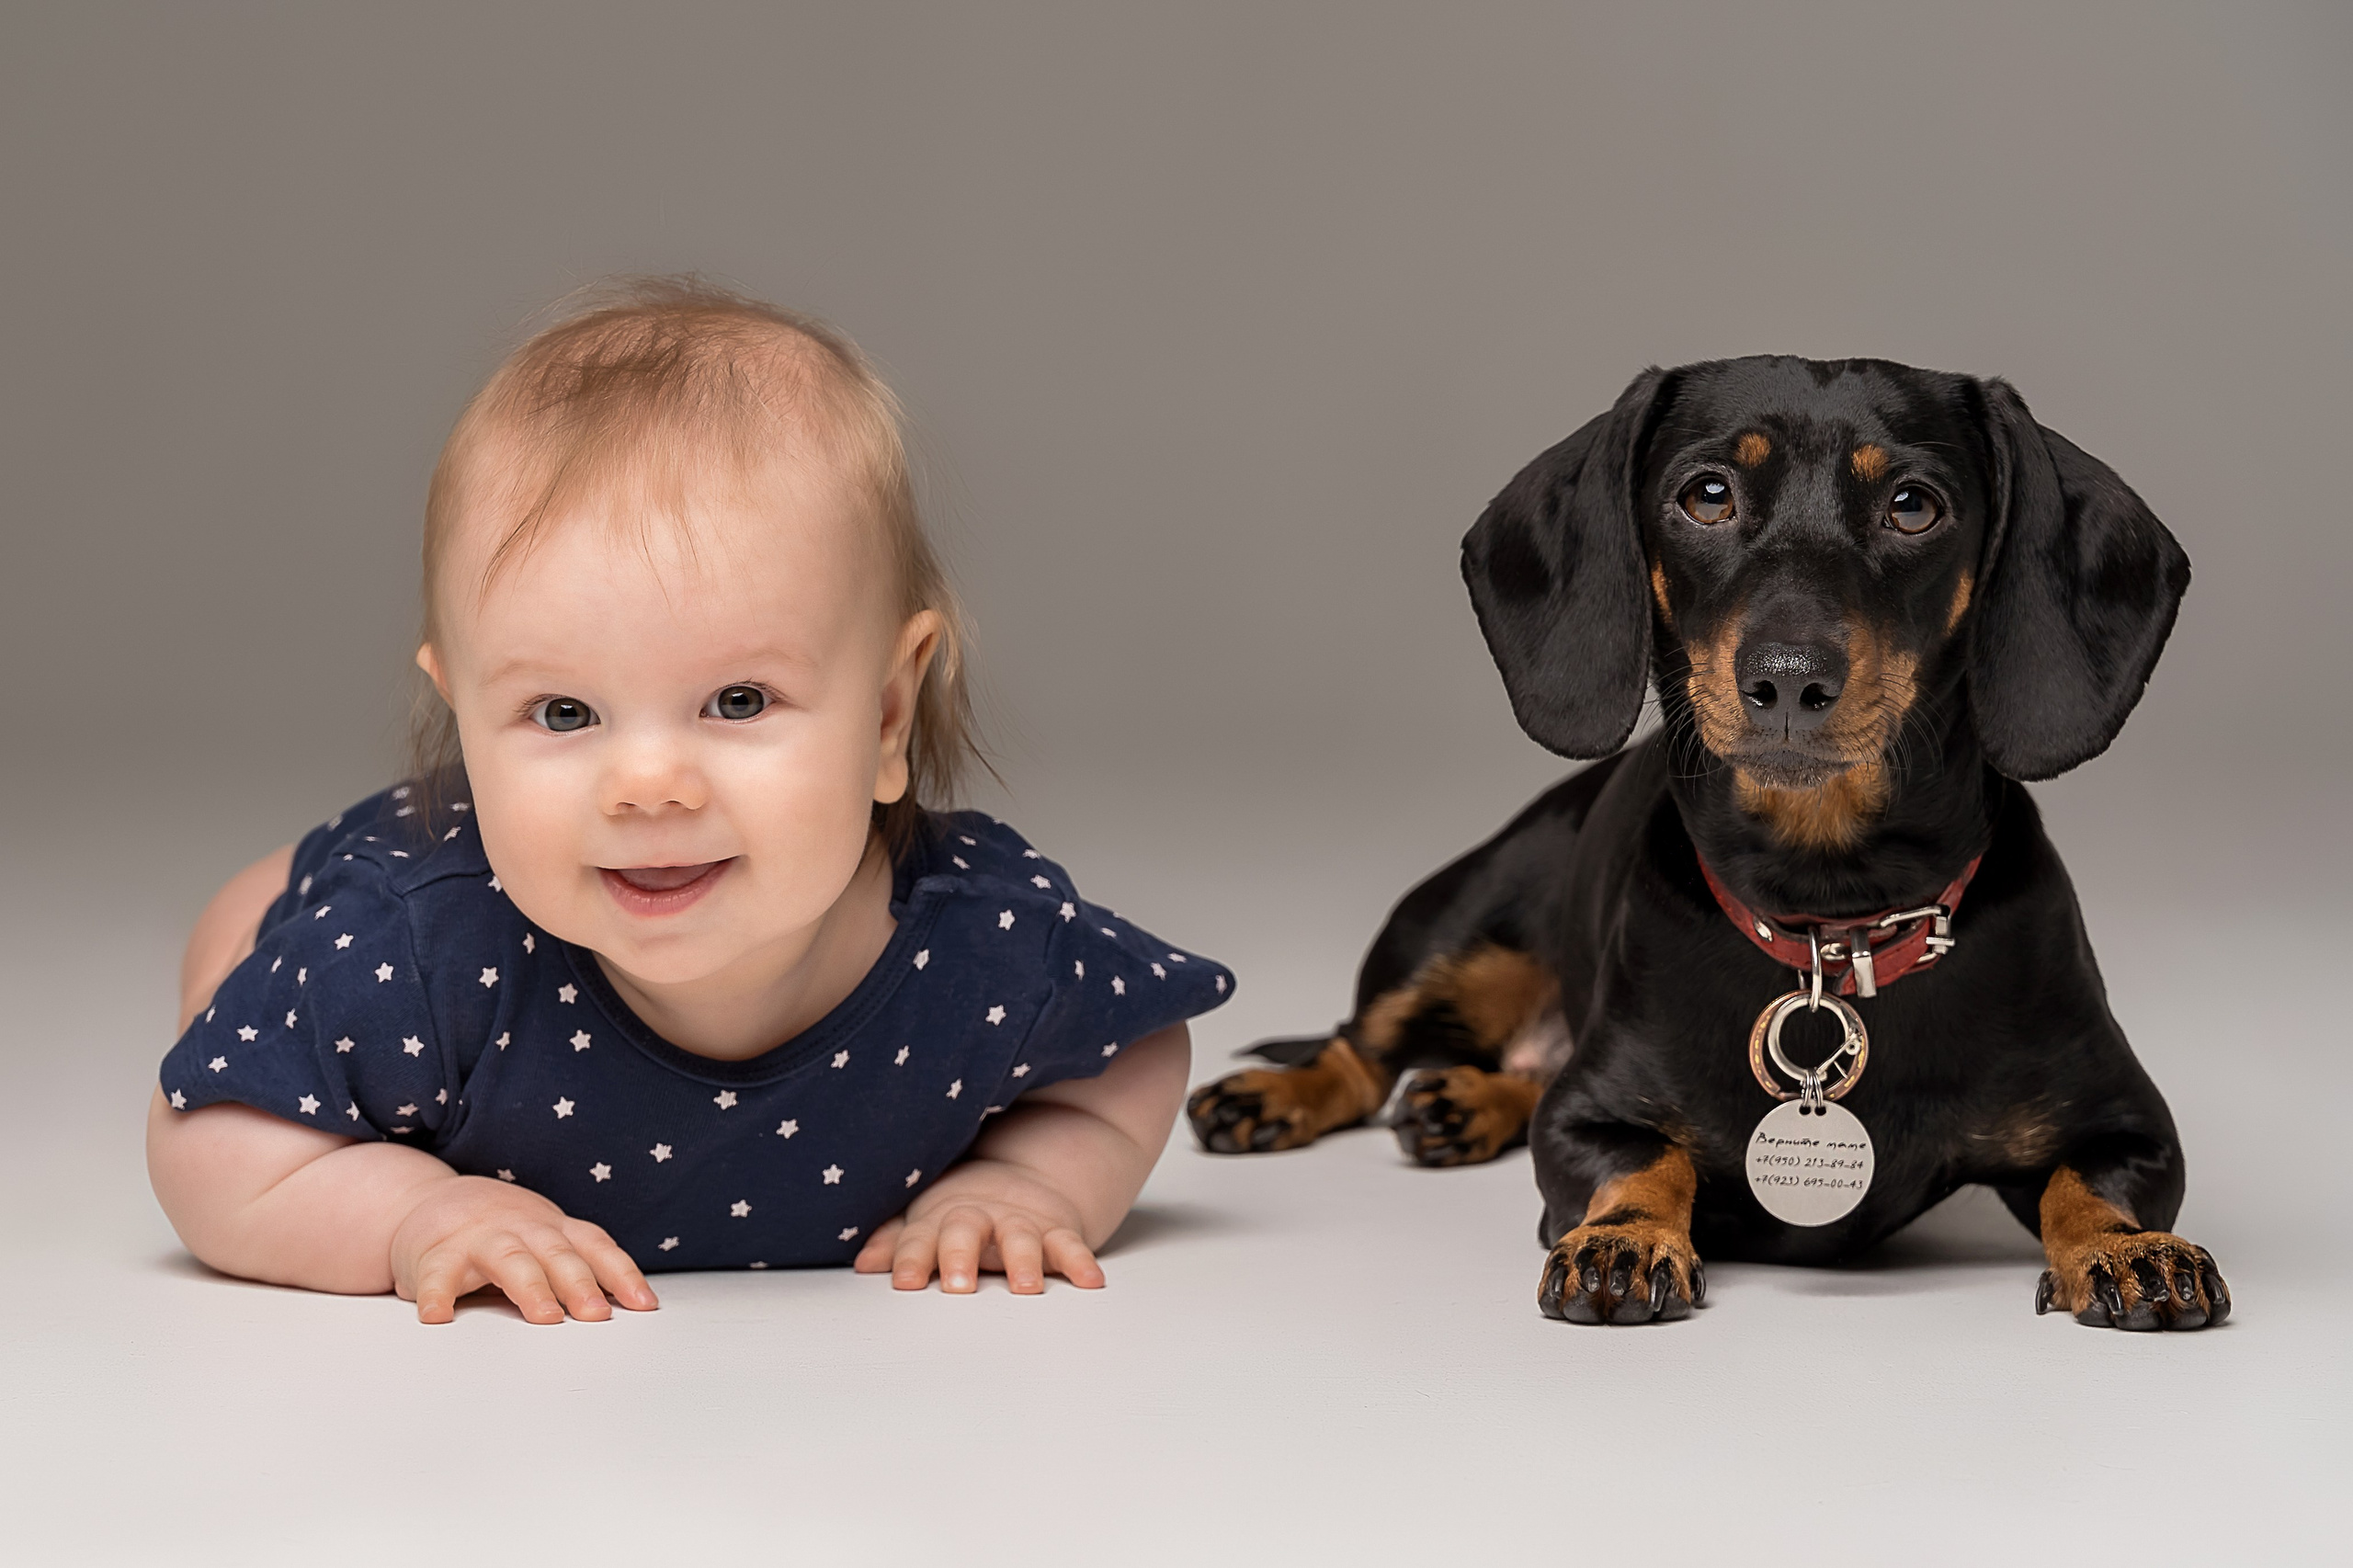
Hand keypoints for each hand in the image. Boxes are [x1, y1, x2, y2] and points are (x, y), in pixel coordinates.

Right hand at [388, 1174, 658, 1323]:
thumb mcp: (542, 1241)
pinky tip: (440, 1316)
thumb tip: (624, 1308)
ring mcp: (479, 1239)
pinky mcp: (436, 1255)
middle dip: (581, 1283)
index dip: (621, 1273)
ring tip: (546, 1316)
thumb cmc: (499, 1231)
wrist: (426, 1202)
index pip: (594, 1247)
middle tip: (598, 1314)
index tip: (644, 1304)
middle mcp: (521, 1229)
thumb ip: (575, 1268)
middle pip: (557, 1254)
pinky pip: (438, 1275)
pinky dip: (439, 1295)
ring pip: (510, 1260)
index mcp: (552, 1230)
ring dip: (531, 1288)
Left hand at [852, 1157, 1104, 1293]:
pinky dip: (1081, 1262)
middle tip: (957, 1285)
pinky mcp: (1055, 1229)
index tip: (903, 1282)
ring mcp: (1019, 1223)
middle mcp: (980, 1219)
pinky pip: (1070, 1245)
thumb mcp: (925, 1222)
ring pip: (1020, 1239)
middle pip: (966, 1232)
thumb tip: (863, 1264)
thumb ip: (896, 1243)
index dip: (910, 1258)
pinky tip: (1091, 1281)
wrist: (1022, 1177)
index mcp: (941, 1220)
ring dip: (1023, 1261)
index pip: (920, 1238)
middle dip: (961, 1256)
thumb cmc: (962, 1213)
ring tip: (1026, 1288)